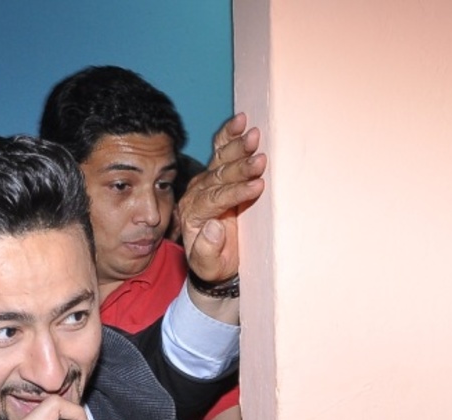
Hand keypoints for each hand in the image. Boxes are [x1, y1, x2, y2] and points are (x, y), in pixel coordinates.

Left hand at [179, 113, 265, 294]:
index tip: (256, 188)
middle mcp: (197, 194)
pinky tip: (241, 121)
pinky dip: (229, 135)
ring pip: (221, 160)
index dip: (236, 193)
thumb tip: (213, 227)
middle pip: (219, 176)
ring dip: (238, 147)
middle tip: (259, 160)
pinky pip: (221, 151)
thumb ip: (206, 250)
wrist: (217, 265)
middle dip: (240, 167)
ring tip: (255, 136)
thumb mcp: (209, 266)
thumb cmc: (215, 266)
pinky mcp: (219, 175)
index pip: (214, 199)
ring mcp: (208, 182)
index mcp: (192, 213)